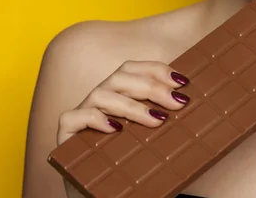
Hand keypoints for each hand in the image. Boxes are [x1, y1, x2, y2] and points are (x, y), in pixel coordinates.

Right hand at [56, 60, 190, 196]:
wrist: (100, 196)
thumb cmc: (130, 167)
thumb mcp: (151, 140)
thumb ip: (164, 120)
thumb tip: (190, 104)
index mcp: (118, 95)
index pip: (133, 69)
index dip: (157, 70)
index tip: (182, 81)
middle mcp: (98, 100)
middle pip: (120, 78)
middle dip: (152, 87)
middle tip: (178, 102)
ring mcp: (80, 115)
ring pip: (101, 94)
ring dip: (132, 105)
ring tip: (157, 120)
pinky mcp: (65, 134)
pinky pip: (73, 117)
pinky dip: (96, 118)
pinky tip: (117, 129)